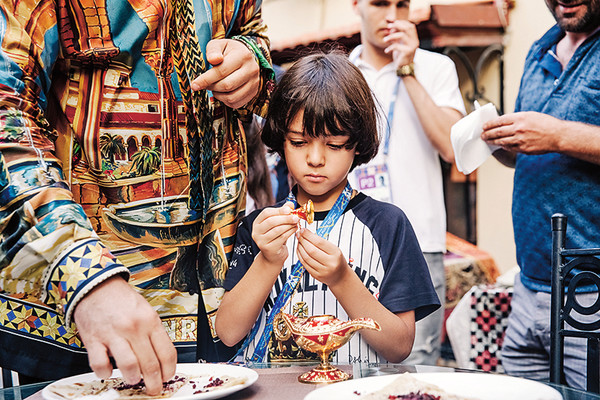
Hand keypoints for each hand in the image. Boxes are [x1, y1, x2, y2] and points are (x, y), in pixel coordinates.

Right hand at [73, 276, 176, 395]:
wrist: (96, 286)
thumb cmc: (121, 299)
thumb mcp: (145, 310)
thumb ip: (152, 332)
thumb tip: (161, 358)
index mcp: (150, 321)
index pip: (167, 352)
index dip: (169, 370)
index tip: (167, 377)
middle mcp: (134, 328)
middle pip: (150, 364)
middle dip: (154, 383)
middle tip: (154, 389)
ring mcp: (114, 334)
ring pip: (129, 366)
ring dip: (132, 378)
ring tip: (133, 378)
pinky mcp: (94, 339)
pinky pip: (100, 365)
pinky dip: (105, 373)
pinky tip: (108, 371)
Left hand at [191, 39, 259, 108]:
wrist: (244, 57)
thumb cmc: (227, 51)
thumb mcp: (218, 45)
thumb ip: (213, 50)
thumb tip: (213, 60)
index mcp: (243, 55)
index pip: (221, 71)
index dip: (206, 79)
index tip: (194, 85)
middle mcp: (252, 70)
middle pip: (227, 85)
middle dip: (211, 87)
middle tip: (204, 84)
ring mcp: (254, 83)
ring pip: (231, 97)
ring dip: (218, 95)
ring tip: (214, 87)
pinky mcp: (253, 93)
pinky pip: (236, 103)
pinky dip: (225, 101)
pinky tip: (222, 93)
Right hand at [252, 202, 298, 265]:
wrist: (273, 256)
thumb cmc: (275, 238)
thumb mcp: (278, 224)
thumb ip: (283, 213)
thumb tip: (290, 203)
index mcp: (257, 223)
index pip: (266, 213)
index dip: (278, 210)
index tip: (290, 209)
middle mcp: (256, 232)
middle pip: (271, 221)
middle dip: (285, 218)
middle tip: (296, 216)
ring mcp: (261, 241)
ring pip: (277, 229)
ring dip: (289, 225)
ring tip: (296, 223)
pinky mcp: (268, 249)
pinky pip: (281, 238)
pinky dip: (290, 232)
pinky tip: (295, 229)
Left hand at [296, 228, 350, 286]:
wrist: (340, 276)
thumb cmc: (336, 260)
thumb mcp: (334, 249)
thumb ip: (321, 242)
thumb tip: (306, 233)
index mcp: (335, 253)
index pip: (319, 242)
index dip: (308, 235)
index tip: (303, 230)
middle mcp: (330, 263)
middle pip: (311, 250)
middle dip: (302, 240)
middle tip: (299, 234)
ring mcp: (323, 271)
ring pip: (306, 257)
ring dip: (300, 248)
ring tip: (299, 241)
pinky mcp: (316, 276)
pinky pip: (305, 264)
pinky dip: (300, 256)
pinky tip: (299, 250)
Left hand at [383, 20, 418, 68]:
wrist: (404, 68)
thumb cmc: (400, 55)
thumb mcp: (398, 43)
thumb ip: (396, 35)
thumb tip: (390, 27)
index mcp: (414, 38)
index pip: (410, 25)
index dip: (401, 22)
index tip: (391, 23)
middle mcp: (415, 41)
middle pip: (408, 27)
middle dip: (397, 25)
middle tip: (388, 27)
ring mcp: (412, 46)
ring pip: (402, 35)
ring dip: (391, 36)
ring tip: (384, 40)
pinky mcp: (408, 52)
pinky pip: (397, 46)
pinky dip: (390, 47)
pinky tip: (386, 51)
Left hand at [481, 111, 561, 153]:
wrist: (558, 136)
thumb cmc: (546, 124)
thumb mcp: (531, 115)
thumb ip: (517, 118)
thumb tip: (504, 122)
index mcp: (520, 118)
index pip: (499, 121)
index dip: (489, 124)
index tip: (484, 126)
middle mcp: (519, 128)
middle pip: (497, 132)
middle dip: (487, 134)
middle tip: (482, 135)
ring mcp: (520, 139)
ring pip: (501, 141)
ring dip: (493, 141)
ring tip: (487, 141)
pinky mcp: (523, 149)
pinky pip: (510, 148)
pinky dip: (504, 146)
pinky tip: (500, 145)